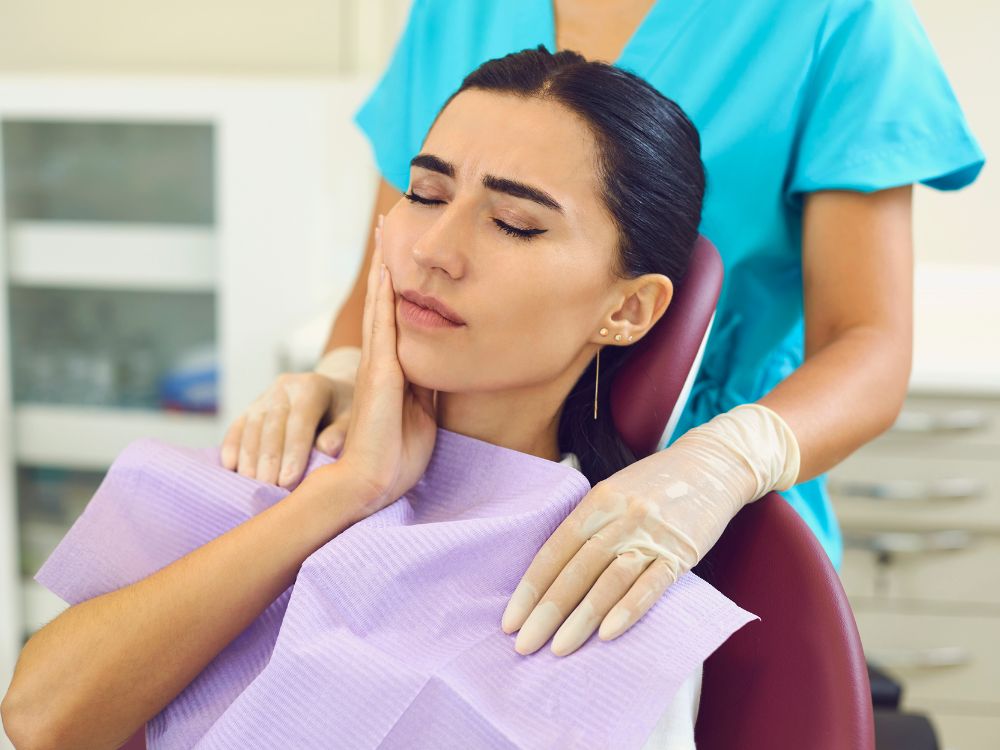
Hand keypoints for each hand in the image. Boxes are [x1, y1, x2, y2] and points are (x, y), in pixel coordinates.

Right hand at [220, 370, 353, 488]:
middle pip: (272, 426)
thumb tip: (326, 449)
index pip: (300, 421)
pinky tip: (230, 466)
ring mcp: (265, 395)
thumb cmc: (344, 412)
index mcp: (312, 387)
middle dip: (269, 459)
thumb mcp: (352, 418)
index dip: (293, 452)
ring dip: (249, 457)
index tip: (288, 481)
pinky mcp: (252, 407)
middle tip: (267, 487)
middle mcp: (285, 387)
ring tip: (251, 483)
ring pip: (251, 426)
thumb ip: (342, 432)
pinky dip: (231, 446)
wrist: (332, 391)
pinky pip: (237, 426)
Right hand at [335, 214, 437, 515]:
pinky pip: (384, 329)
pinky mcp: (380, 376)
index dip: (397, 283)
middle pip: (383, 301)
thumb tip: (443, 361)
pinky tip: (388, 273)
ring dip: (383, 268)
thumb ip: (428, 384)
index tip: (399, 250)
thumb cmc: (396, 453)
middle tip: (387, 223)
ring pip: (380, 306)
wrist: (372, 481)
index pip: (396, 316)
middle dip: (386, 262)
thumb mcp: (423, 411)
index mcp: (393, 369)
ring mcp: (378, 366)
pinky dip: (384, 299)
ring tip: (384, 232)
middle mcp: (382, 360)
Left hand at [500, 403, 799, 656]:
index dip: (531, 587)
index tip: (511, 620)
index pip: (555, 549)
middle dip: (547, 611)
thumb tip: (553, 572)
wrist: (714, 465)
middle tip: (524, 645)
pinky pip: (651, 585)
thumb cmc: (656, 482)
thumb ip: (588, 523)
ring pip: (609, 581)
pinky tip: (607, 634)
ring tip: (558, 649)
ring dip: (581, 619)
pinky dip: (628, 610)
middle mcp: (621, 516)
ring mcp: (652, 534)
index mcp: (598, 500)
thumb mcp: (615, 489)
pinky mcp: (681, 552)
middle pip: (576, 570)